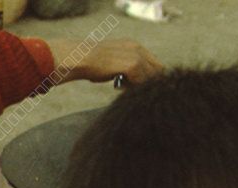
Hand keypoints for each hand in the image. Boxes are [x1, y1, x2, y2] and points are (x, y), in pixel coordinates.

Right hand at [45, 38, 162, 85]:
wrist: (80, 59)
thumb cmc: (92, 64)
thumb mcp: (114, 61)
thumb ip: (127, 68)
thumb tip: (134, 83)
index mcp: (134, 46)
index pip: (155, 64)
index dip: (151, 78)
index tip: (142, 89)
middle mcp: (138, 49)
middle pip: (157, 71)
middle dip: (149, 84)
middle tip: (132, 91)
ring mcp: (136, 56)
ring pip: (150, 78)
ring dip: (139, 87)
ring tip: (122, 87)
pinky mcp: (132, 65)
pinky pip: (141, 83)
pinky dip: (133, 89)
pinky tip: (118, 87)